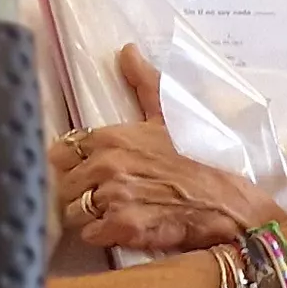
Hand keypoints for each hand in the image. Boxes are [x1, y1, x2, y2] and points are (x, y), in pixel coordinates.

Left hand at [55, 45, 279, 251]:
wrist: (227, 203)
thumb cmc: (197, 161)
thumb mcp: (168, 117)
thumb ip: (143, 84)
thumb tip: (127, 50)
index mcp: (109, 137)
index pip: (58, 153)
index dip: (72, 165)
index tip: (88, 172)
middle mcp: (106, 164)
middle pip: (62, 186)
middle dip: (80, 194)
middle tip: (106, 197)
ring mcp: (114, 196)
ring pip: (71, 214)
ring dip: (89, 218)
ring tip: (116, 214)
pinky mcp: (123, 227)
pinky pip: (89, 236)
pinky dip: (103, 237)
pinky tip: (123, 230)